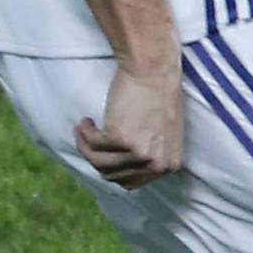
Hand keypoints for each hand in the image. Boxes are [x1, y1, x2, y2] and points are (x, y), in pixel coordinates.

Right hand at [74, 61, 184, 188]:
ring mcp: (138, 153)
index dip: (113, 168)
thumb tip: (123, 168)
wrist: (153, 70)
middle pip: (113, 175)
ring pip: (98, 162)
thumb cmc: (158, 95)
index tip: (103, 153)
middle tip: (89, 141)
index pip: (132, 182)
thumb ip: (150, 154)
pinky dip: (85, 133)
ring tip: (83, 130)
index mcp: (169, 165)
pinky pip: (92, 143)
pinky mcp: (119, 138)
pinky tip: (87, 121)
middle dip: (96, 158)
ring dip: (86, 146)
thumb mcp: (163, 134)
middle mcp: (155, 164)